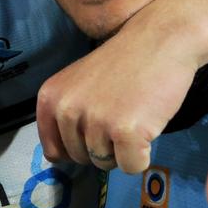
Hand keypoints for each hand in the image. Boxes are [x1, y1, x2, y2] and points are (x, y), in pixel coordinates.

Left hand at [37, 26, 194, 173]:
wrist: (157, 41)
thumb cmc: (121, 64)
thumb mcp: (77, 84)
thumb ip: (66, 114)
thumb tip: (58, 156)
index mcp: (50, 98)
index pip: (52, 149)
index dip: (75, 148)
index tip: (91, 134)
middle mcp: (66, 110)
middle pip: (79, 158)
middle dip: (101, 146)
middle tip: (118, 115)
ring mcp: (95, 121)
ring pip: (105, 163)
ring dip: (122, 149)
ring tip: (132, 115)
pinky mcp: (125, 131)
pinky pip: (131, 166)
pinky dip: (142, 156)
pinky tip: (145, 127)